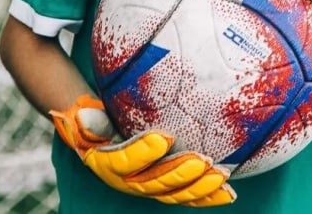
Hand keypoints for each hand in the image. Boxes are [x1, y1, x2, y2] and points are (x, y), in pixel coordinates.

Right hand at [50, 95, 234, 205]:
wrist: (100, 137)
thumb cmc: (97, 123)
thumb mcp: (88, 119)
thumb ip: (91, 120)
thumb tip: (83, 115)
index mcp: (108, 164)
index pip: (126, 161)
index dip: (144, 152)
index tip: (164, 137)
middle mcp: (130, 181)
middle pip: (155, 182)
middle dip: (180, 173)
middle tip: (203, 160)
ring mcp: (150, 187)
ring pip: (175, 194)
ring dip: (199, 187)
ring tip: (220, 175)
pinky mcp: (167, 188)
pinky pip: (188, 196)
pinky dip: (208, 196)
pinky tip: (228, 191)